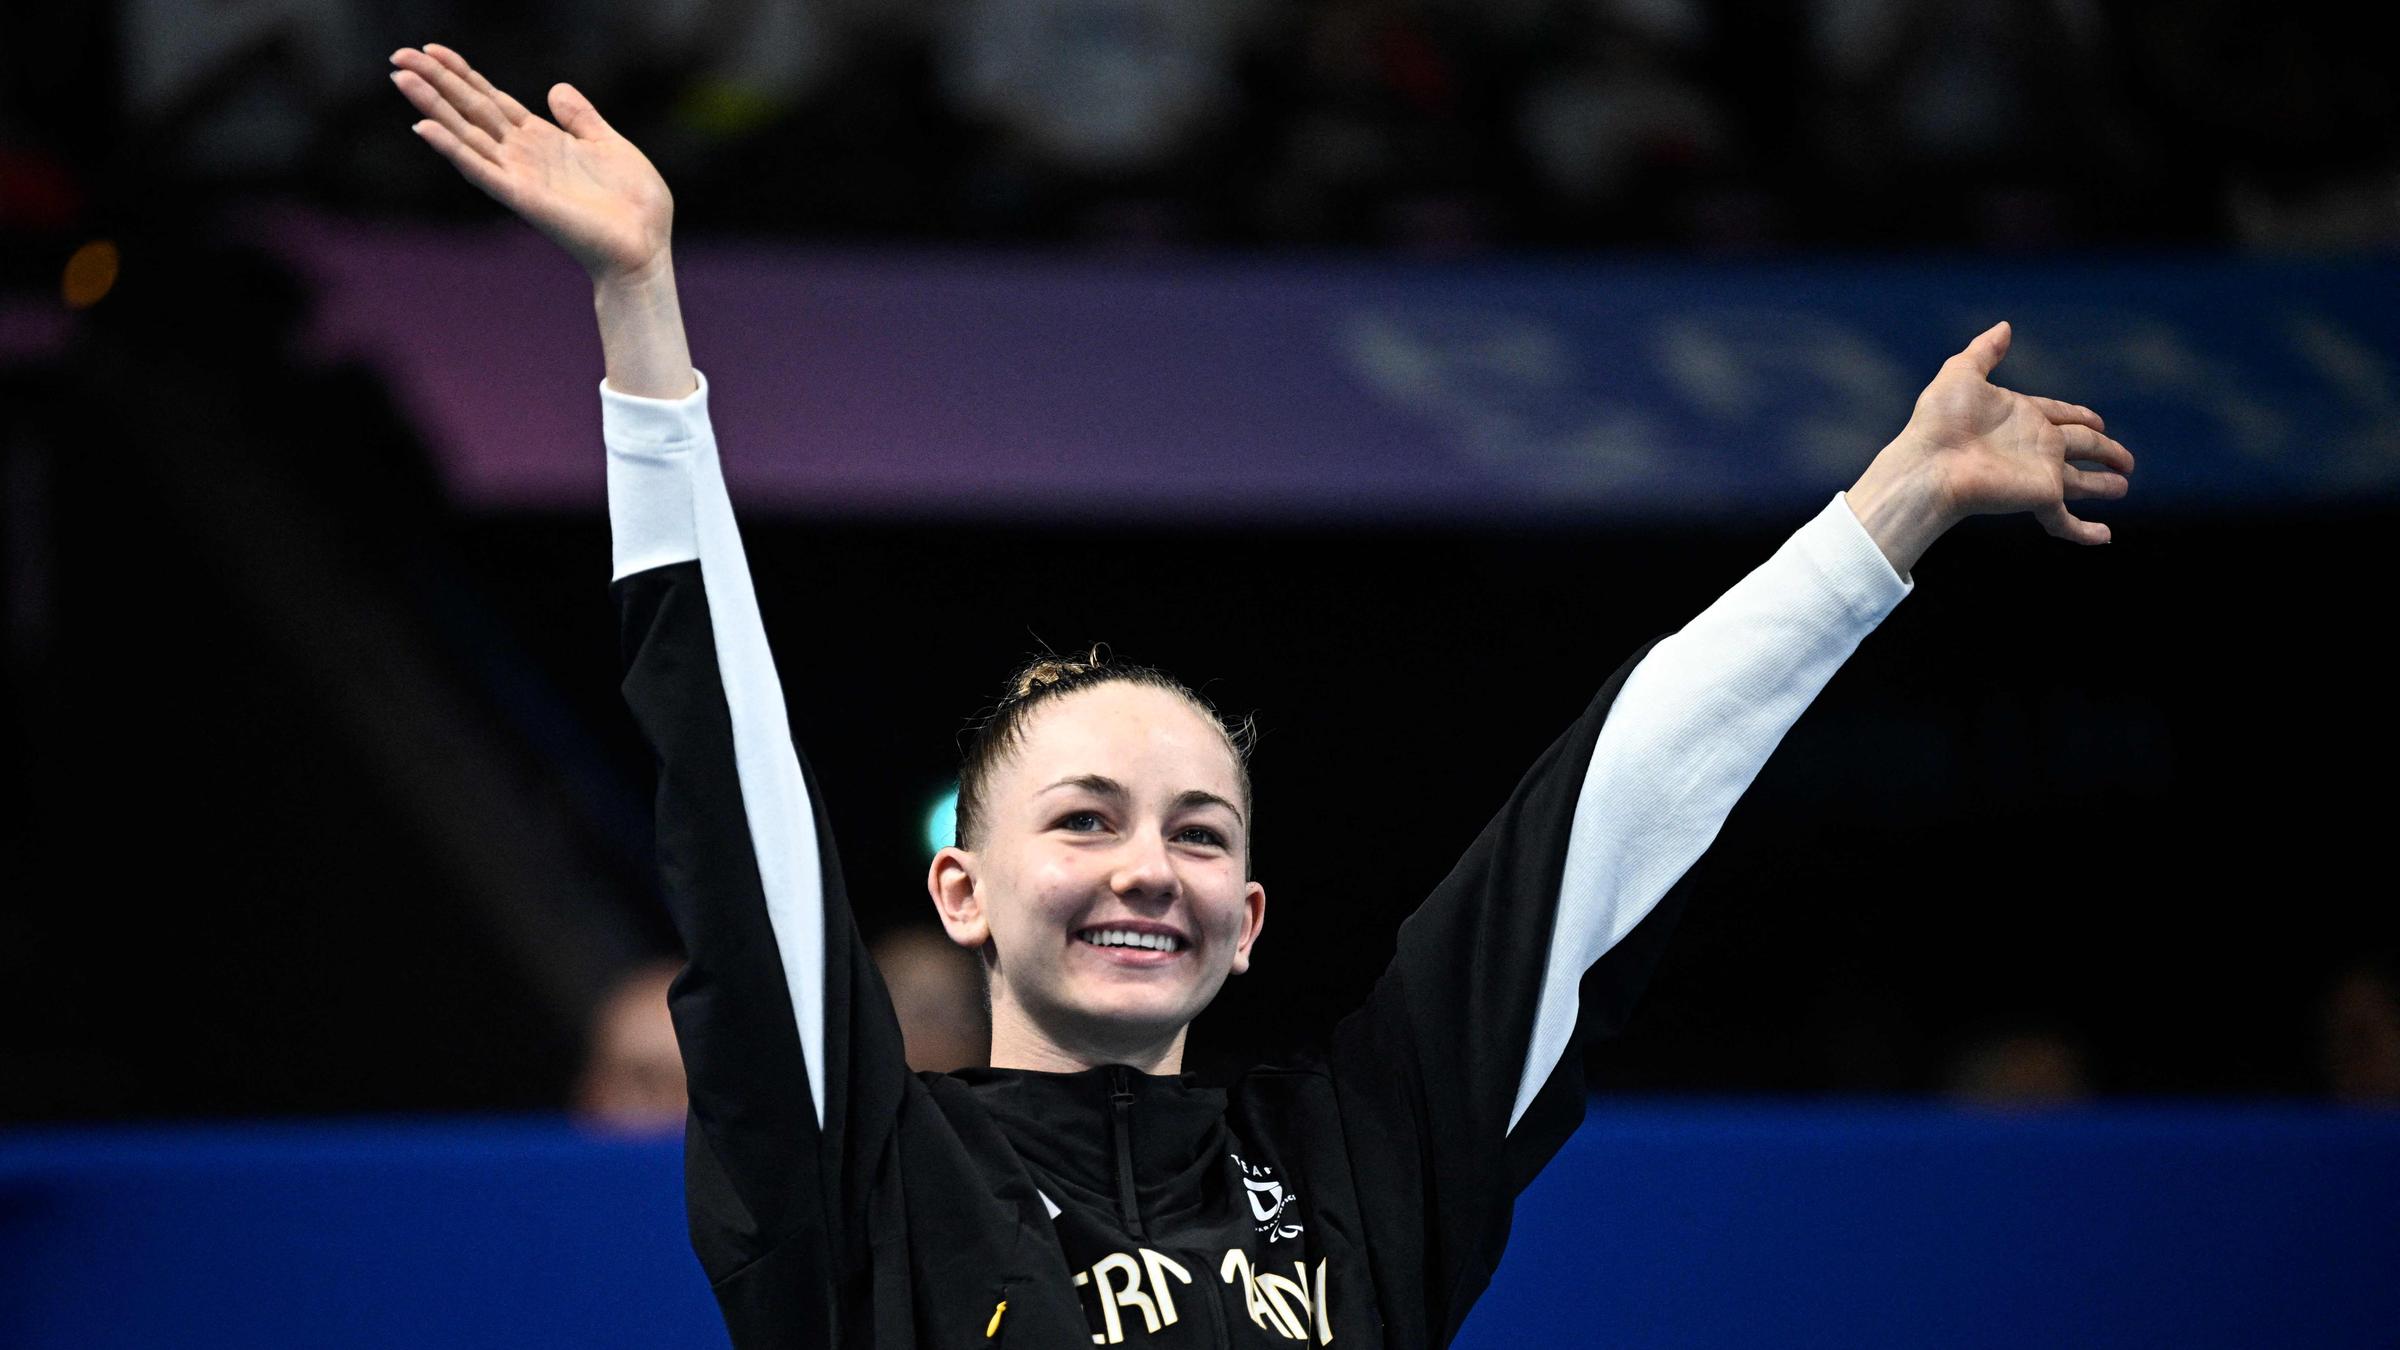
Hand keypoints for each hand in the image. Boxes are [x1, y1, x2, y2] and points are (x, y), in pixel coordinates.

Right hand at [389, 45, 671, 282]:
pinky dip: (452, 149)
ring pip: (465, 134)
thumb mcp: (609, 145)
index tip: (432, 49)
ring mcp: (519, 176)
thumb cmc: (634, 204)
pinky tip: (425, 128)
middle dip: (436, 82)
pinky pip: (480, 170)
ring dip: (432, 107)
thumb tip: (556, 88)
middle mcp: (523, 156)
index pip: (492, 100)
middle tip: (399, 54)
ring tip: (401, 78)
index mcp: (542, 140)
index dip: (463, 74)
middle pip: (470, 110)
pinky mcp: (522, 198)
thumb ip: (581, 118)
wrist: (645, 246)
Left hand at [1891, 321, 2136, 544]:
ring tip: (2122, 486)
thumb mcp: (1961, 374)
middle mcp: (2035, 444)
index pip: (2061, 414)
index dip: (2080, 416)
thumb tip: (2004, 326)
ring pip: (2081, 481)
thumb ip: (1984, 351)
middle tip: (2125, 460)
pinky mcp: (2039, 496)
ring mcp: (2039, 472)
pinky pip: (2066, 520)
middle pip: (2081, 446)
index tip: (2097, 420)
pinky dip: (2084, 532)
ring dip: (2102, 484)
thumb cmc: (1939, 421)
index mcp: (2022, 415)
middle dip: (2104, 451)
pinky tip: (2104, 538)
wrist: (1929, 464)